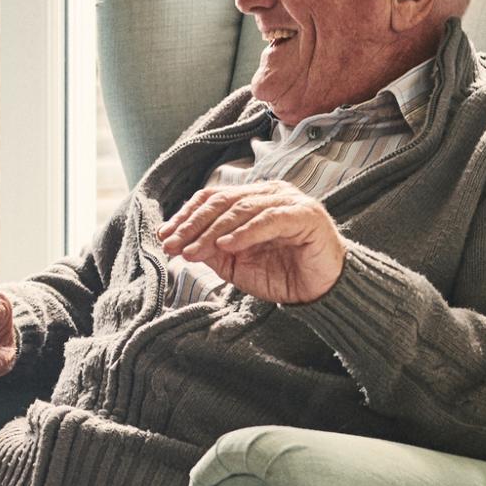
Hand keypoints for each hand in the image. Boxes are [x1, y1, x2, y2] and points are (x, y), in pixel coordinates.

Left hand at [157, 181, 345, 303]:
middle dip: (193, 224)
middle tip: (173, 244)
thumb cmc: (281, 274)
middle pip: (223, 201)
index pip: (213, 198)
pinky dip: (245, 231)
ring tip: (192, 250)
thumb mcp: (236, 264)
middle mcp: (270, 193)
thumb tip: (179, 241)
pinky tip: (227, 245)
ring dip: (212, 231)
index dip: (187, 215)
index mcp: (253, 199)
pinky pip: (269, 219)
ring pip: (242, 209)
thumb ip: (211, 249)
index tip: (166, 235)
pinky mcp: (305, 215)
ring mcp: (289, 201)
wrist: (320, 291)